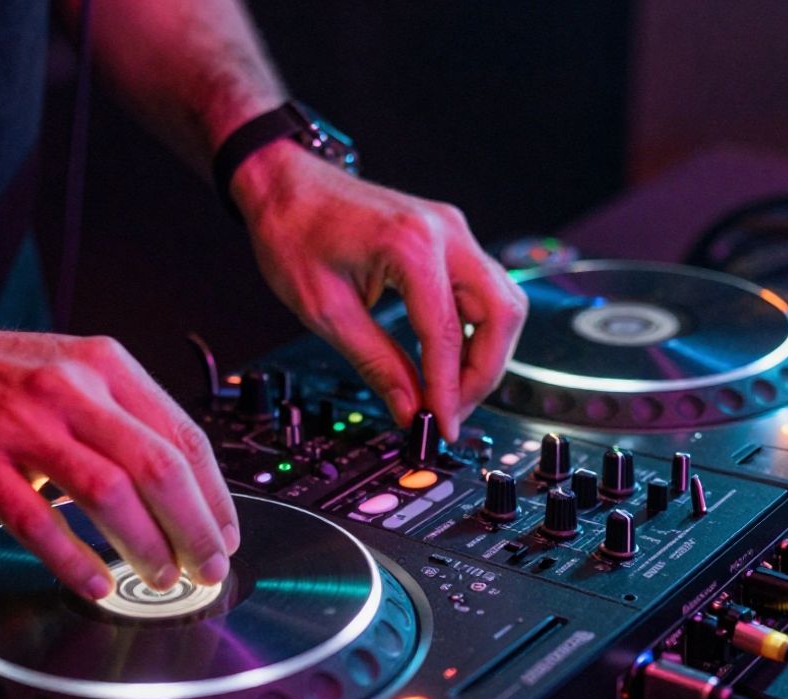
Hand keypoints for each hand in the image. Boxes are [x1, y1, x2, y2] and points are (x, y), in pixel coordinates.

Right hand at [0, 323, 238, 600]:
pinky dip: (76, 560)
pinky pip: (40, 522)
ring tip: (162, 578)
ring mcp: (24, 428)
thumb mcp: (69, 368)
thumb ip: (121, 414)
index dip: (215, 495)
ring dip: (147, 546)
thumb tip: (179, 482)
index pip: (184, 435)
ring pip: (110, 494)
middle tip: (208, 567)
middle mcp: (71, 389)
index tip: (225, 533)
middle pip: (159, 467)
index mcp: (104, 364)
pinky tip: (96, 582)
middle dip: (195, 528)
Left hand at [233, 143, 527, 439]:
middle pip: (501, 313)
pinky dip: (475, 329)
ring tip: (449, 390)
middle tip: (452, 410)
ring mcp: (452, 230)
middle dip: (484, 371)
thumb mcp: (325, 311)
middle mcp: (445, 232)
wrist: (284, 183)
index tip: (442, 427)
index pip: (448, 333)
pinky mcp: (449, 236)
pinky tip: (447, 359)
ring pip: (503, 301)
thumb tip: (410, 410)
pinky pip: (483, 289)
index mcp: (410, 246)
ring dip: (486, 352)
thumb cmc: (292, 233)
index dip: (450, 390)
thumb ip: (375, 362)